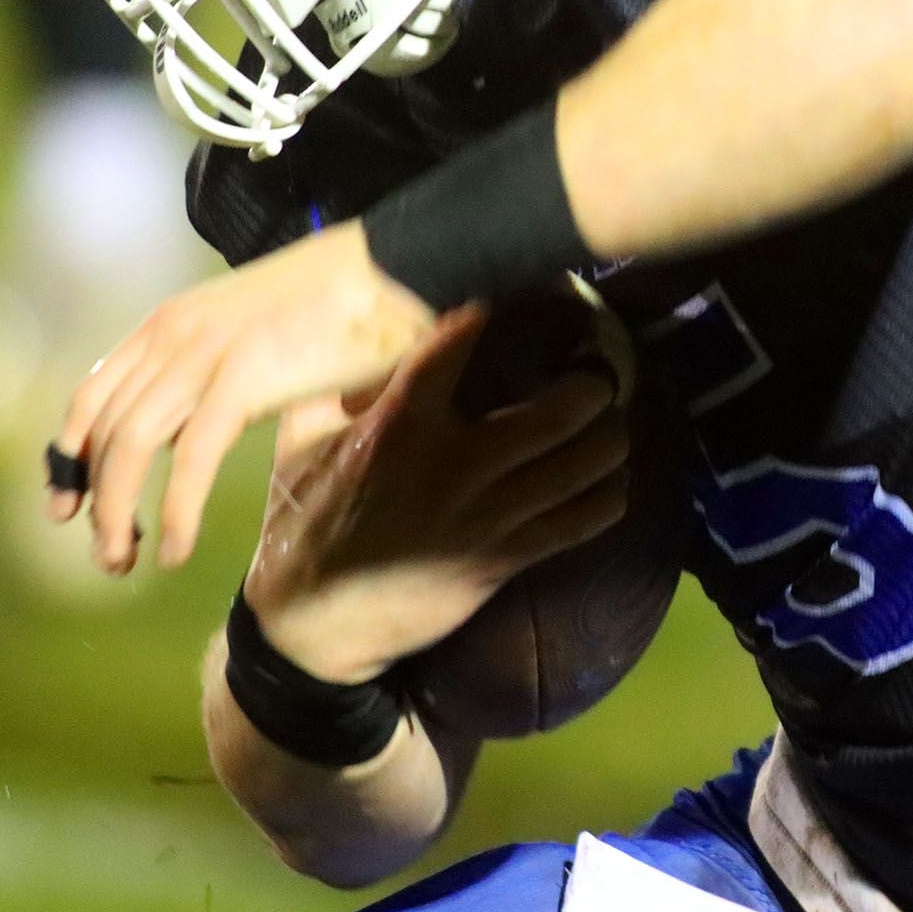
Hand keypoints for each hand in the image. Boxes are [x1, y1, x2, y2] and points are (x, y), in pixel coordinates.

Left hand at [47, 221, 437, 571]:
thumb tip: (231, 415)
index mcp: (172, 321)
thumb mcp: (260, 330)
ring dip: (117, 515)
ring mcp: (205, 354)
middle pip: (103, 429)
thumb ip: (231, 370)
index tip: (67, 505)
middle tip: (106, 553)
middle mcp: (173, 334)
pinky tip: (175, 549)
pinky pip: (190, 458)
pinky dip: (175, 510)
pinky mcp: (244, 377)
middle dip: (93, 501)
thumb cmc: (347, 299)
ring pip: (129, 448)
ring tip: (125, 561)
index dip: (71, 455)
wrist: (395, 264)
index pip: (93, 392)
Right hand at [243, 308, 629, 683]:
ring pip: (584, 464)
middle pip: (559, 410)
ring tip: (609, 417)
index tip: (532, 287)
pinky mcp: (501, 561)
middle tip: (600, 368)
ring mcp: (483, 518)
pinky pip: (581, 522)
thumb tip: (368, 332)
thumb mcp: (300, 443)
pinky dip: (609, 494)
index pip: (457, 343)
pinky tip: (608, 479)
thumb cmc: (304, 517)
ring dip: (612, 434)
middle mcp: (450, 465)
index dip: (497, 306)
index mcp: (396, 425)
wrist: (312, 624)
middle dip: (595, 381)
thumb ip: (337, 386)